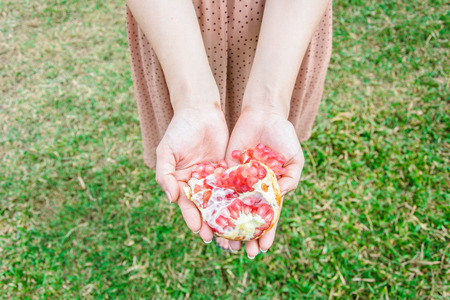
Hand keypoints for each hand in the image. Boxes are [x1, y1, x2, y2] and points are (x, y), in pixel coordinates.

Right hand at [155, 103, 228, 242]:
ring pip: (220, 200)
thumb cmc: (179, 130)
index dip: (191, 217)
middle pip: (205, 207)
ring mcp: (213, 177)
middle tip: (218, 238)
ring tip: (233, 230)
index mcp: (181, 182)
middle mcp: (197, 183)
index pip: (186, 204)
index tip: (198, 230)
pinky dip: (238, 197)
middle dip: (210, 222)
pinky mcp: (228, 169)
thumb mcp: (166, 151)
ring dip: (225, 215)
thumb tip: (171, 199)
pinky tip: (246, 208)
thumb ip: (164, 175)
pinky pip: (233, 185)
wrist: (199, 110)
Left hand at [225, 106, 303, 256]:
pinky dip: (215, 205)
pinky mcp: (225, 170)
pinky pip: (219, 189)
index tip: (263, 248)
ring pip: (232, 208)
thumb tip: (283, 196)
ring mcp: (239, 181)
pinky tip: (211, 219)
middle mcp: (254, 188)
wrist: (263, 114)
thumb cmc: (283, 134)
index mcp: (272, 189)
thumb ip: (292, 176)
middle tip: (241, 252)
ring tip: (224, 243)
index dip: (267, 232)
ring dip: (229, 226)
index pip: (269, 216)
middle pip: (249, 217)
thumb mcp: (294, 156)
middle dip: (246, 235)